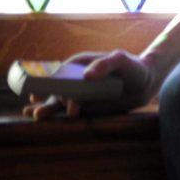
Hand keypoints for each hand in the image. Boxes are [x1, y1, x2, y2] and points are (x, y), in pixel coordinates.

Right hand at [21, 49, 157, 120]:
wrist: (144, 83)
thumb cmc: (131, 67)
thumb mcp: (120, 60)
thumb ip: (105, 64)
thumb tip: (87, 76)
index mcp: (80, 63)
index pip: (62, 72)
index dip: (52, 81)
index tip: (50, 91)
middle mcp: (75, 78)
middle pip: (57, 88)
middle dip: (47, 99)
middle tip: (39, 111)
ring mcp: (79, 93)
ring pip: (58, 101)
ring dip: (47, 108)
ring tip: (36, 115)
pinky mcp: (85, 107)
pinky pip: (68, 112)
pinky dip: (57, 116)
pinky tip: (42, 119)